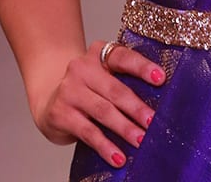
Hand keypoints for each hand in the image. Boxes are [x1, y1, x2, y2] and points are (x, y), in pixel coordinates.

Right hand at [33, 40, 165, 169]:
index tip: (161, 79)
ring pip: (103, 112)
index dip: (142, 68)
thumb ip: (124, 81)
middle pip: (115, 89)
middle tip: (153, 122)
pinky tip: (118, 156)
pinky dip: (105, 146)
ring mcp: (69, 90)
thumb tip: (157, 104)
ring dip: (124, 129)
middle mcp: (82, 68)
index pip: (123, 57)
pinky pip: (88, 132)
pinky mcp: (60, 114)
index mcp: (98, 53)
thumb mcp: (103, 76)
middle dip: (137, 108)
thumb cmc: (88, 88)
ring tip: (140, 140)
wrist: (50, 99)